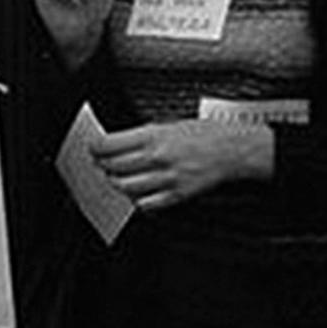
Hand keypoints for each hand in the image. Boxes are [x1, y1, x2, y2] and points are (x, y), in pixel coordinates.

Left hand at [91, 120, 273, 210]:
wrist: (233, 149)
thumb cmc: (207, 133)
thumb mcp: (171, 124)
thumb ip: (145, 135)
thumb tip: (120, 143)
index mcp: (154, 135)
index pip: (110, 144)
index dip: (95, 148)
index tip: (93, 148)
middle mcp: (157, 157)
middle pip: (114, 167)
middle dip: (103, 166)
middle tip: (101, 164)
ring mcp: (166, 178)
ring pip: (126, 187)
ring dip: (116, 184)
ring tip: (116, 179)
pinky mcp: (176, 195)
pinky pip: (147, 204)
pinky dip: (137, 200)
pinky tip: (137, 194)